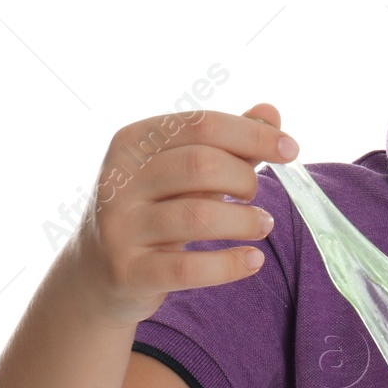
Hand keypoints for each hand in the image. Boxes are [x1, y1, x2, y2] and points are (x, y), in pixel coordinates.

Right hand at [69, 103, 298, 325]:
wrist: (96, 274)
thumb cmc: (153, 210)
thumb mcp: (181, 170)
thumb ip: (226, 143)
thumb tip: (271, 113)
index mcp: (133, 142)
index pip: (202, 125)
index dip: (253, 135)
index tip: (291, 150)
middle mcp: (118, 180)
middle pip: (201, 165)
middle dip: (244, 179)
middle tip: (255, 195)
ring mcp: (119, 227)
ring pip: (197, 216)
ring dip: (245, 221)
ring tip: (263, 224)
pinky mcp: (128, 272)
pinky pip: (189, 268)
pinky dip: (230, 264)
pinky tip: (253, 260)